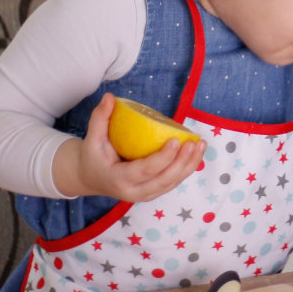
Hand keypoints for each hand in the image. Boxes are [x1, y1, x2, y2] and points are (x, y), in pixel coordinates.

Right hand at [52, 94, 204, 201]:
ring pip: (171, 183)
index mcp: (118, 179)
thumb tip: (110, 97)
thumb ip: (100, 118)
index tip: (176, 139)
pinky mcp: (153, 192)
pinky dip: (186, 169)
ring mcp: (144, 194)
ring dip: (189, 165)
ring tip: (201, 145)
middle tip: (193, 142)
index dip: (162, 158)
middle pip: (163, 181)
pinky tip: (196, 152)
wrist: (91, 178)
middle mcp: (133, 192)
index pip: (144, 171)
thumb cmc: (93, 156)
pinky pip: (173, 182)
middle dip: (181, 163)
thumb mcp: (93, 138)